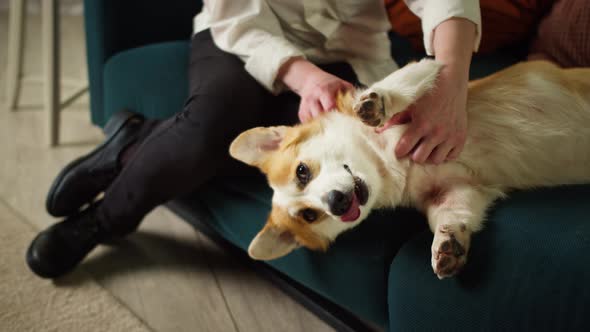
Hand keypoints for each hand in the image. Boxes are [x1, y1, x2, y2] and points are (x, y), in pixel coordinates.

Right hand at [278, 58, 352, 121]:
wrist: (309, 80)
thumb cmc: (329, 83)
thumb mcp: (341, 84)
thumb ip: (350, 94)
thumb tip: (359, 107)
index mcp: (324, 91)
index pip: (329, 107)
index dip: (337, 114)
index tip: (343, 119)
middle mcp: (313, 98)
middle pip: (320, 116)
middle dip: (328, 121)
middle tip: (337, 124)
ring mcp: (305, 106)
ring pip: (313, 122)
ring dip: (321, 125)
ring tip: (329, 124)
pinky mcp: (301, 113)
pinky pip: (308, 124)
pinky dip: (315, 126)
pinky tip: (321, 123)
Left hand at [390, 17, 475, 163]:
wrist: (451, 82)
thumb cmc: (427, 93)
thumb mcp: (409, 104)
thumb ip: (393, 119)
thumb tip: (377, 132)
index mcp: (421, 124)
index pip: (404, 149)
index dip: (399, 151)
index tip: (399, 149)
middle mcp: (437, 132)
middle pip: (419, 158)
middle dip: (413, 154)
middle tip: (413, 147)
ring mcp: (450, 136)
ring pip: (435, 160)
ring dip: (429, 155)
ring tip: (426, 148)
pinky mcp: (461, 137)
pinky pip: (451, 156)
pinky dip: (445, 154)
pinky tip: (439, 146)